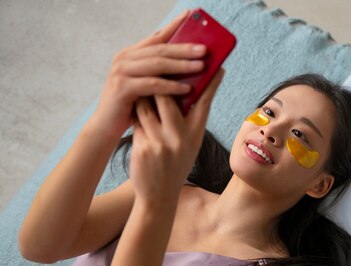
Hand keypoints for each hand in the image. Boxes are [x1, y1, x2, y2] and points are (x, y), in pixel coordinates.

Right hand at [91, 9, 207, 139]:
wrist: (106, 126)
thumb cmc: (131, 105)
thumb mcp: (147, 84)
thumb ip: (161, 72)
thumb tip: (191, 63)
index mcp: (131, 54)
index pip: (157, 36)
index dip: (174, 25)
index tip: (190, 16)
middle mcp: (124, 58)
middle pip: (160, 49)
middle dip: (184, 48)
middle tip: (204, 50)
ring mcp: (121, 71)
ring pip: (157, 64)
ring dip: (181, 65)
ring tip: (201, 67)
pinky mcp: (122, 87)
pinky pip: (152, 84)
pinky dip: (171, 86)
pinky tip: (186, 89)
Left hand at [129, 69, 223, 205]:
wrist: (159, 196)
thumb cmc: (175, 166)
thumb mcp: (189, 146)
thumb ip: (187, 122)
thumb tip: (184, 93)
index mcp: (196, 136)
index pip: (205, 103)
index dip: (211, 84)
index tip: (217, 67)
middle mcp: (181, 138)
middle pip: (169, 96)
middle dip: (162, 84)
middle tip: (160, 74)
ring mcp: (161, 142)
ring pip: (148, 106)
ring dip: (144, 99)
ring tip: (144, 98)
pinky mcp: (144, 146)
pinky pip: (137, 120)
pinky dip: (136, 116)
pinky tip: (135, 119)